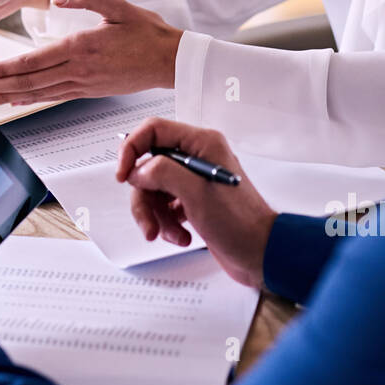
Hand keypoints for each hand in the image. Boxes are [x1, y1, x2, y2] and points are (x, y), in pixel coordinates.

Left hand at [0, 0, 182, 106]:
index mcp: (81, 46)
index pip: (34, 61)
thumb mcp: (119, 6)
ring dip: (9, 97)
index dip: (6, 68)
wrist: (170, 60)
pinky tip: (16, 100)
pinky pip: (53, 97)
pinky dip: (31, 99)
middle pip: (29, 81)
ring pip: (38, 93)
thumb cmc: (148, 33)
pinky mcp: (88, 90)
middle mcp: (78, 69)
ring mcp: (83, 83)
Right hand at [117, 119, 276, 289]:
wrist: (261, 253)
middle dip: (145, 197)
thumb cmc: (241, 223)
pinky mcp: (194, 201)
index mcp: (201, 144)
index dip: (132, 149)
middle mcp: (197, 157)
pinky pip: (165, 206)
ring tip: (170, 234)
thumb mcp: (195, 194)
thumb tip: (138, 169)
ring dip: (156, 215)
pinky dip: (168, 223)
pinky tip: (183, 236)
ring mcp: (195, 180)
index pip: (153, 130)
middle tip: (149, 222)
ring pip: (154, 189)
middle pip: (149, 166)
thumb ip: (162, 172)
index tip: (123, 175)